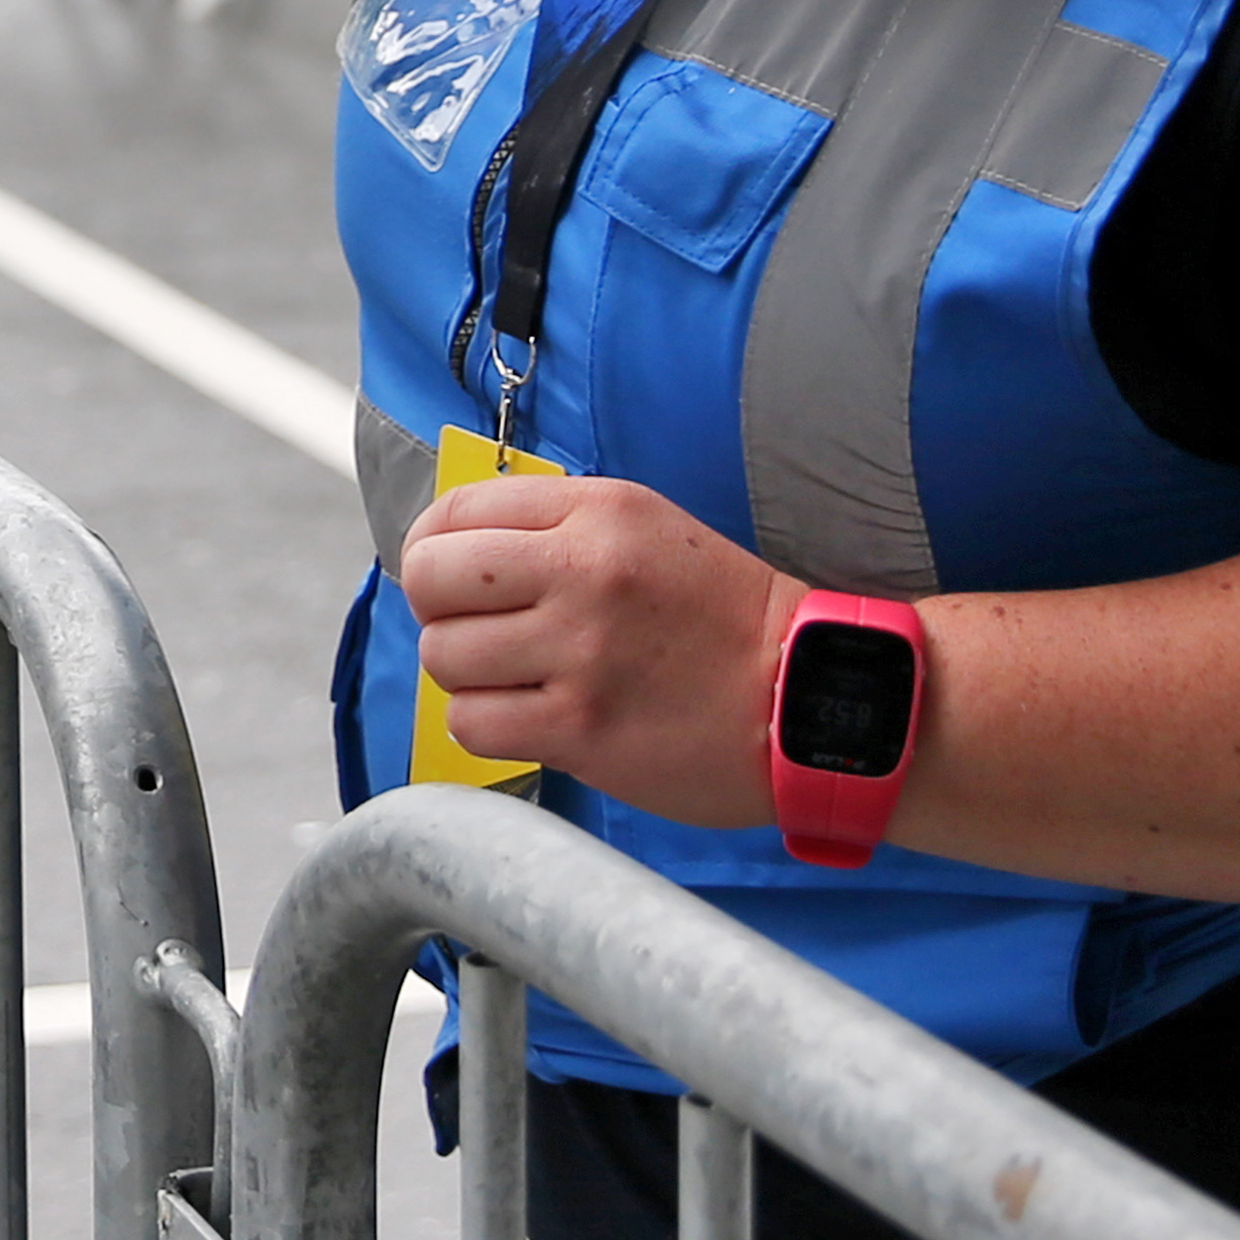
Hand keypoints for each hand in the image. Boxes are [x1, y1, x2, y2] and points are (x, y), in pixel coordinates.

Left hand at [401, 472, 807, 833]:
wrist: (808, 699)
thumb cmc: (723, 620)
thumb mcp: (646, 531)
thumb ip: (554, 528)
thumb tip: (453, 551)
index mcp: (597, 512)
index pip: (455, 511)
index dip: (434, 548)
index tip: (452, 578)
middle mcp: (582, 571)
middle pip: (431, 578)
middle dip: (440, 610)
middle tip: (481, 631)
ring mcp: (579, 652)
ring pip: (443, 656)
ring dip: (469, 675)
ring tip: (519, 679)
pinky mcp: (580, 728)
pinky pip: (471, 724)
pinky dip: (489, 726)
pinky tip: (533, 718)